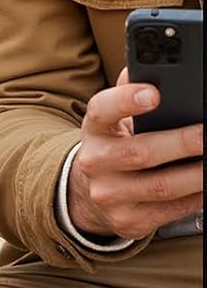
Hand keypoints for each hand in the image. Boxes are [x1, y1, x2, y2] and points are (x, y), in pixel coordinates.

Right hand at [67, 72, 203, 240]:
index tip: (155, 93)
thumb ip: (129, 92)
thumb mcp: (114, 120)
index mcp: (94, 130)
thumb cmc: (115, 146)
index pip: (102, 110)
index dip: (126, 101)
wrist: (91, 193)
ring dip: (197, 174)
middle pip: (140, 153)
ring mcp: (109, 196)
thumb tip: (146, 66)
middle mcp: (95, 163)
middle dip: (181, 143)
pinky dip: (197, 196)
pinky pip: (171, 210)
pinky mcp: (128, 221)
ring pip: (162, 187)